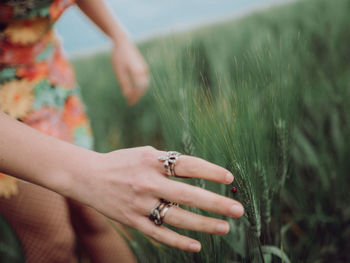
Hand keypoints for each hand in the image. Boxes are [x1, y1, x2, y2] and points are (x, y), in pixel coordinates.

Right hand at [72, 146, 243, 252]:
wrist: (88, 176)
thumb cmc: (122, 162)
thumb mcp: (145, 153)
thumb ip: (168, 162)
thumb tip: (198, 171)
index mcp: (152, 161)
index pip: (187, 165)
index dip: (210, 171)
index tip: (229, 178)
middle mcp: (147, 182)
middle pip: (187, 194)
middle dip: (215, 203)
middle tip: (238, 210)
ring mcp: (139, 204)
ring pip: (176, 218)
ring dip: (203, 225)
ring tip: (225, 228)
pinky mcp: (132, 220)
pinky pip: (158, 234)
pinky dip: (178, 242)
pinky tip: (196, 246)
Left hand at [111, 39, 149, 104]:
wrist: (122, 42)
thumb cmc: (119, 56)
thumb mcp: (119, 72)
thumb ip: (124, 84)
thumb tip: (127, 96)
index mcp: (139, 72)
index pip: (139, 89)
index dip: (135, 97)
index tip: (129, 103)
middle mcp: (144, 71)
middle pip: (143, 88)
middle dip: (137, 96)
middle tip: (130, 102)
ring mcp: (144, 68)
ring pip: (144, 84)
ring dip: (139, 91)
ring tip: (131, 97)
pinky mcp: (143, 66)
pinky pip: (143, 79)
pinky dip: (139, 86)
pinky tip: (133, 88)